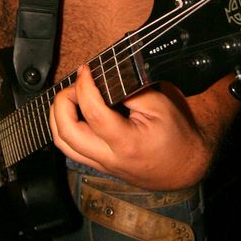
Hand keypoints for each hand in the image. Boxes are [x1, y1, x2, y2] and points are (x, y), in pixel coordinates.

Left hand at [50, 65, 208, 189]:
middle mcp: (109, 157)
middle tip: (76, 85)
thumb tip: (105, 78)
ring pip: (62, 142)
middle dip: (62, 102)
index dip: (84, 86)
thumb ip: (132, 91)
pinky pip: (70, 147)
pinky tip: (75, 111)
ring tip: (72, 96)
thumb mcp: (160, 106)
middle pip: (66, 133)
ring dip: (58, 115)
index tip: (86, 71)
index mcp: (127, 142)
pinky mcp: (98, 165)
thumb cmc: (175, 138)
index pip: (93, 113)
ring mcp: (101, 164)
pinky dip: (65, 125)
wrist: (183, 169)